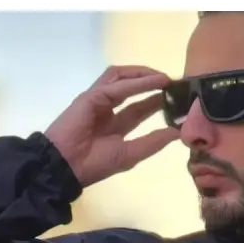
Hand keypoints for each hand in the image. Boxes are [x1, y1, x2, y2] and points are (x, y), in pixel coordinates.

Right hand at [44, 66, 179, 187]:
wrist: (66, 167)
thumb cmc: (94, 164)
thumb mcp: (130, 153)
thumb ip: (152, 142)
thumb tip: (176, 132)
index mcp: (115, 124)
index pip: (139, 108)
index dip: (157, 101)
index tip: (178, 99)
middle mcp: (107, 108)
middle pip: (132, 88)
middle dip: (153, 83)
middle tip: (174, 83)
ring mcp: (98, 100)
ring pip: (122, 78)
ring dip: (144, 75)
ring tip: (165, 78)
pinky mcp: (91, 96)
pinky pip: (116, 85)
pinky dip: (136, 82)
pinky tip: (154, 82)